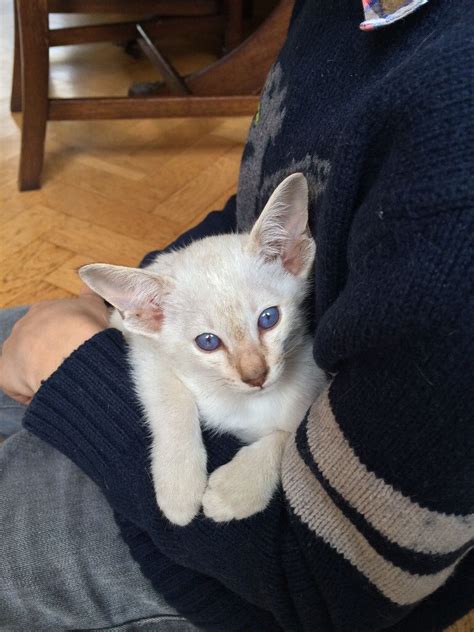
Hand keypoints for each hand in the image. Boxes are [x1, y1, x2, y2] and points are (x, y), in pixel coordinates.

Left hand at [0, 286, 108, 403]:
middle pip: (36, 342)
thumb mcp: (94, 306)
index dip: (66, 336)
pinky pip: (17, 386)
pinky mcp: (4, 373)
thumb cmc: (83, 327)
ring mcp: (12, 348)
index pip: (52, 324)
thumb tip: (90, 287)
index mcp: (43, 310)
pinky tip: (49, 391)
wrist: (70, 350)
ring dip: (40, 371)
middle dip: (51, 353)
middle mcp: (23, 326)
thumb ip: (91, 296)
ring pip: (25, 363)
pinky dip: (30, 392)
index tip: (78, 346)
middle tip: (72, 363)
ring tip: (62, 379)